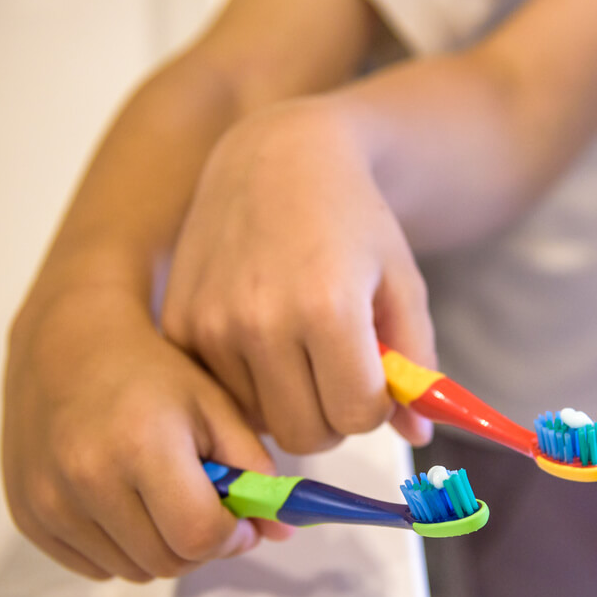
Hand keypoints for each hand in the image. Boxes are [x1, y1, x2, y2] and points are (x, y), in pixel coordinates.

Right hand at [2, 287, 290, 581]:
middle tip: (202, 505)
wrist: (68, 344)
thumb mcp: (216, 407)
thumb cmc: (152, 372)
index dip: (232, 535)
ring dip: (160, 547)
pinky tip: (123, 500)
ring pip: (133, 570)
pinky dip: (120, 547)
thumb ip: (255, 471)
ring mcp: (49, 500)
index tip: (238, 518)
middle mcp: (87, 477)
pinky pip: (95, 566)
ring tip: (161, 497)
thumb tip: (281, 531)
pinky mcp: (27, 516)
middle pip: (168, 562)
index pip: (200, 536)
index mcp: (141, 445)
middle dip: (198, 543)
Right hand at [161, 101, 435, 454]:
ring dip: (290, 401)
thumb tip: (418, 438)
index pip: (357, 416)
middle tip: (340, 371)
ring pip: (263, 421)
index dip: (375, 403)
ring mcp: (211, 324)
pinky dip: (250, 385)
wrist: (278, 157)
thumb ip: (418, 366)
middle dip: (334, 414)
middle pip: (308, 434)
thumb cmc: (354, 220)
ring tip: (301, 346)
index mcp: (328, 307)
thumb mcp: (403, 285)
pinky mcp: (179, 326)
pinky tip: (264, 339)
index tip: (374, 371)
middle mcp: (261, 320)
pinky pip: (223, 396)